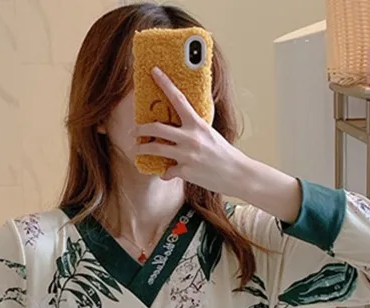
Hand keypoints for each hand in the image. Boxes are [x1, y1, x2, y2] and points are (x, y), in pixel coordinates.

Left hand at [134, 67, 248, 194]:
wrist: (237, 174)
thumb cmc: (224, 154)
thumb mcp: (210, 134)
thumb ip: (193, 130)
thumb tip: (179, 128)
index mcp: (197, 124)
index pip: (178, 98)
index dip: (165, 83)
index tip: (154, 72)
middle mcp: (190, 138)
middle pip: (157, 128)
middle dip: (141, 129)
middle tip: (133, 131)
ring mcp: (187, 155)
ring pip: (156, 149)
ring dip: (142, 149)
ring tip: (135, 149)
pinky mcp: (186, 171)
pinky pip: (167, 171)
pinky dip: (165, 173)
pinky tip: (166, 173)